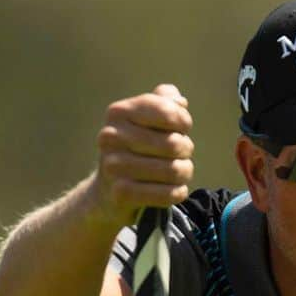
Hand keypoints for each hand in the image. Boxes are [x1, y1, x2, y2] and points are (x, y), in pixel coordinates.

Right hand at [91, 83, 194, 225]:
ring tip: (181, 172)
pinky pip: (167, 194)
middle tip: (182, 155)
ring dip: (185, 173)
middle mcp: (111, 137)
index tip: (182, 128)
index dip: (183, 121)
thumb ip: (163, 102)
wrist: (108, 190)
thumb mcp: (145, 120)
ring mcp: (114, 166)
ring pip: (174, 170)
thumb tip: (179, 101)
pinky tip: (176, 189)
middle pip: (173, 143)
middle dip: (186, 150)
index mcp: (118, 113)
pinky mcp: (122, 193)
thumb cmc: (136, 149)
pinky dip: (178, 192)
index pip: (166, 111)